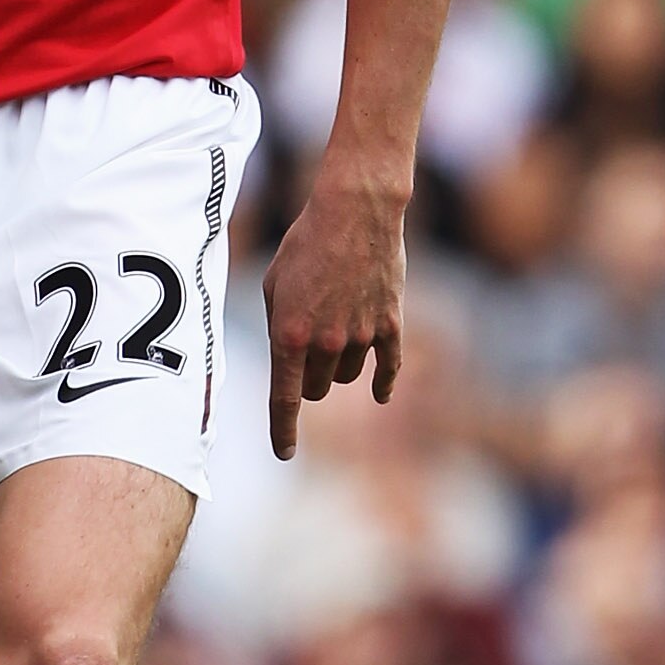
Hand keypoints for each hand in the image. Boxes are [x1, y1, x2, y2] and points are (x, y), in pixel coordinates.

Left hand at [263, 175, 405, 459]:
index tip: (284, 453)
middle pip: (318, 390)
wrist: (354, 211)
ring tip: (336, 328)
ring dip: (339, 365)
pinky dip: (382, 383)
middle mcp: (326, 342)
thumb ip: (278, 326)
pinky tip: (379, 393)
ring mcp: (362, 336)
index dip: (282, 432)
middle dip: (310, 380)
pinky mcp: (391, 325)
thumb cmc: (305, 243)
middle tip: (308, 351)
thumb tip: (286, 361)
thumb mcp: (273, 284)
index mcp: (289, 334)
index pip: (284, 401)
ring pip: (347, 376)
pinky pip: (387, 369)